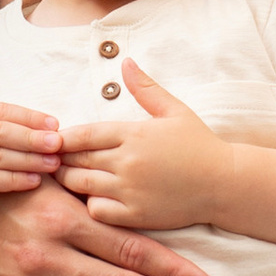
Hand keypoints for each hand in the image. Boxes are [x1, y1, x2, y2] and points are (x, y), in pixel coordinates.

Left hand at [58, 62, 227, 229]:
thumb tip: (125, 61)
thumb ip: (145, 88)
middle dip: (60, 159)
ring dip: (69, 181)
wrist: (225, 183)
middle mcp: (128, 162)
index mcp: (133, 134)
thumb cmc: (199, 145)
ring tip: (66, 176)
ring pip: (81, 186)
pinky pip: (97, 211)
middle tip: (50, 158)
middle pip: (75, 160)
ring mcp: (130, 190)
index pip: (83, 134)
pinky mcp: (136, 215)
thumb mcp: (174, 110)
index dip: (62, 138)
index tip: (52, 140)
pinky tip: (94, 197)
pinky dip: (90, 204)